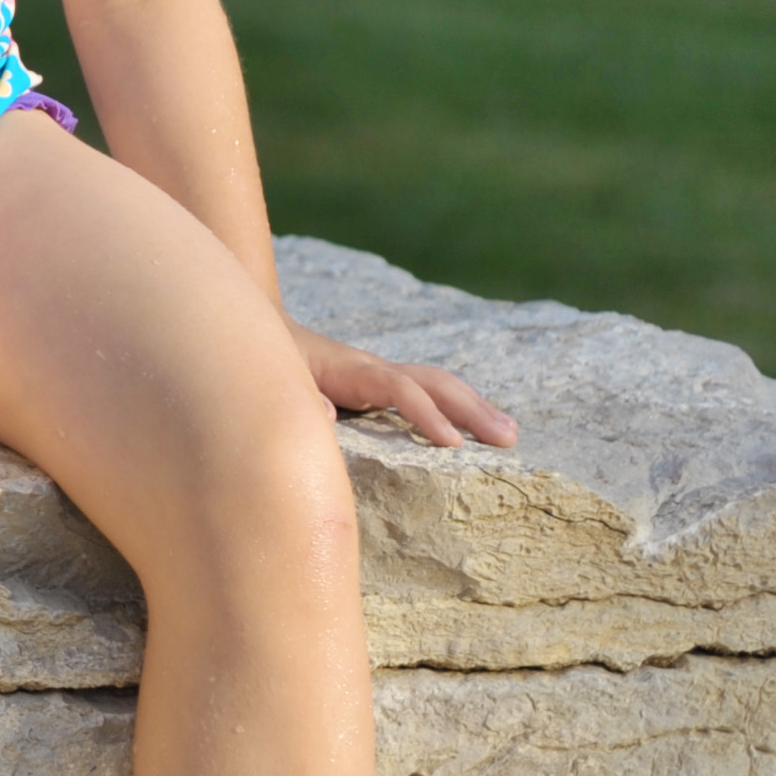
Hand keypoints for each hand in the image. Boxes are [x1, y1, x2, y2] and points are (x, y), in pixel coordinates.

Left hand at [289, 324, 516, 450]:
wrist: (264, 332)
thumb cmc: (272, 363)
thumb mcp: (276, 378)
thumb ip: (298, 398)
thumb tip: (324, 415)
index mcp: (354, 371)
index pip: (401, 390)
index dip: (426, 415)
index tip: (453, 444)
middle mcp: (377, 369)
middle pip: (435, 383)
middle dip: (473, 410)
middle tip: (508, 439)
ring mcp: (383, 375)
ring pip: (439, 386)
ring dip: (475, 407)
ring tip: (510, 433)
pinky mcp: (382, 385)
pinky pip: (428, 394)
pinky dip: (457, 407)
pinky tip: (476, 428)